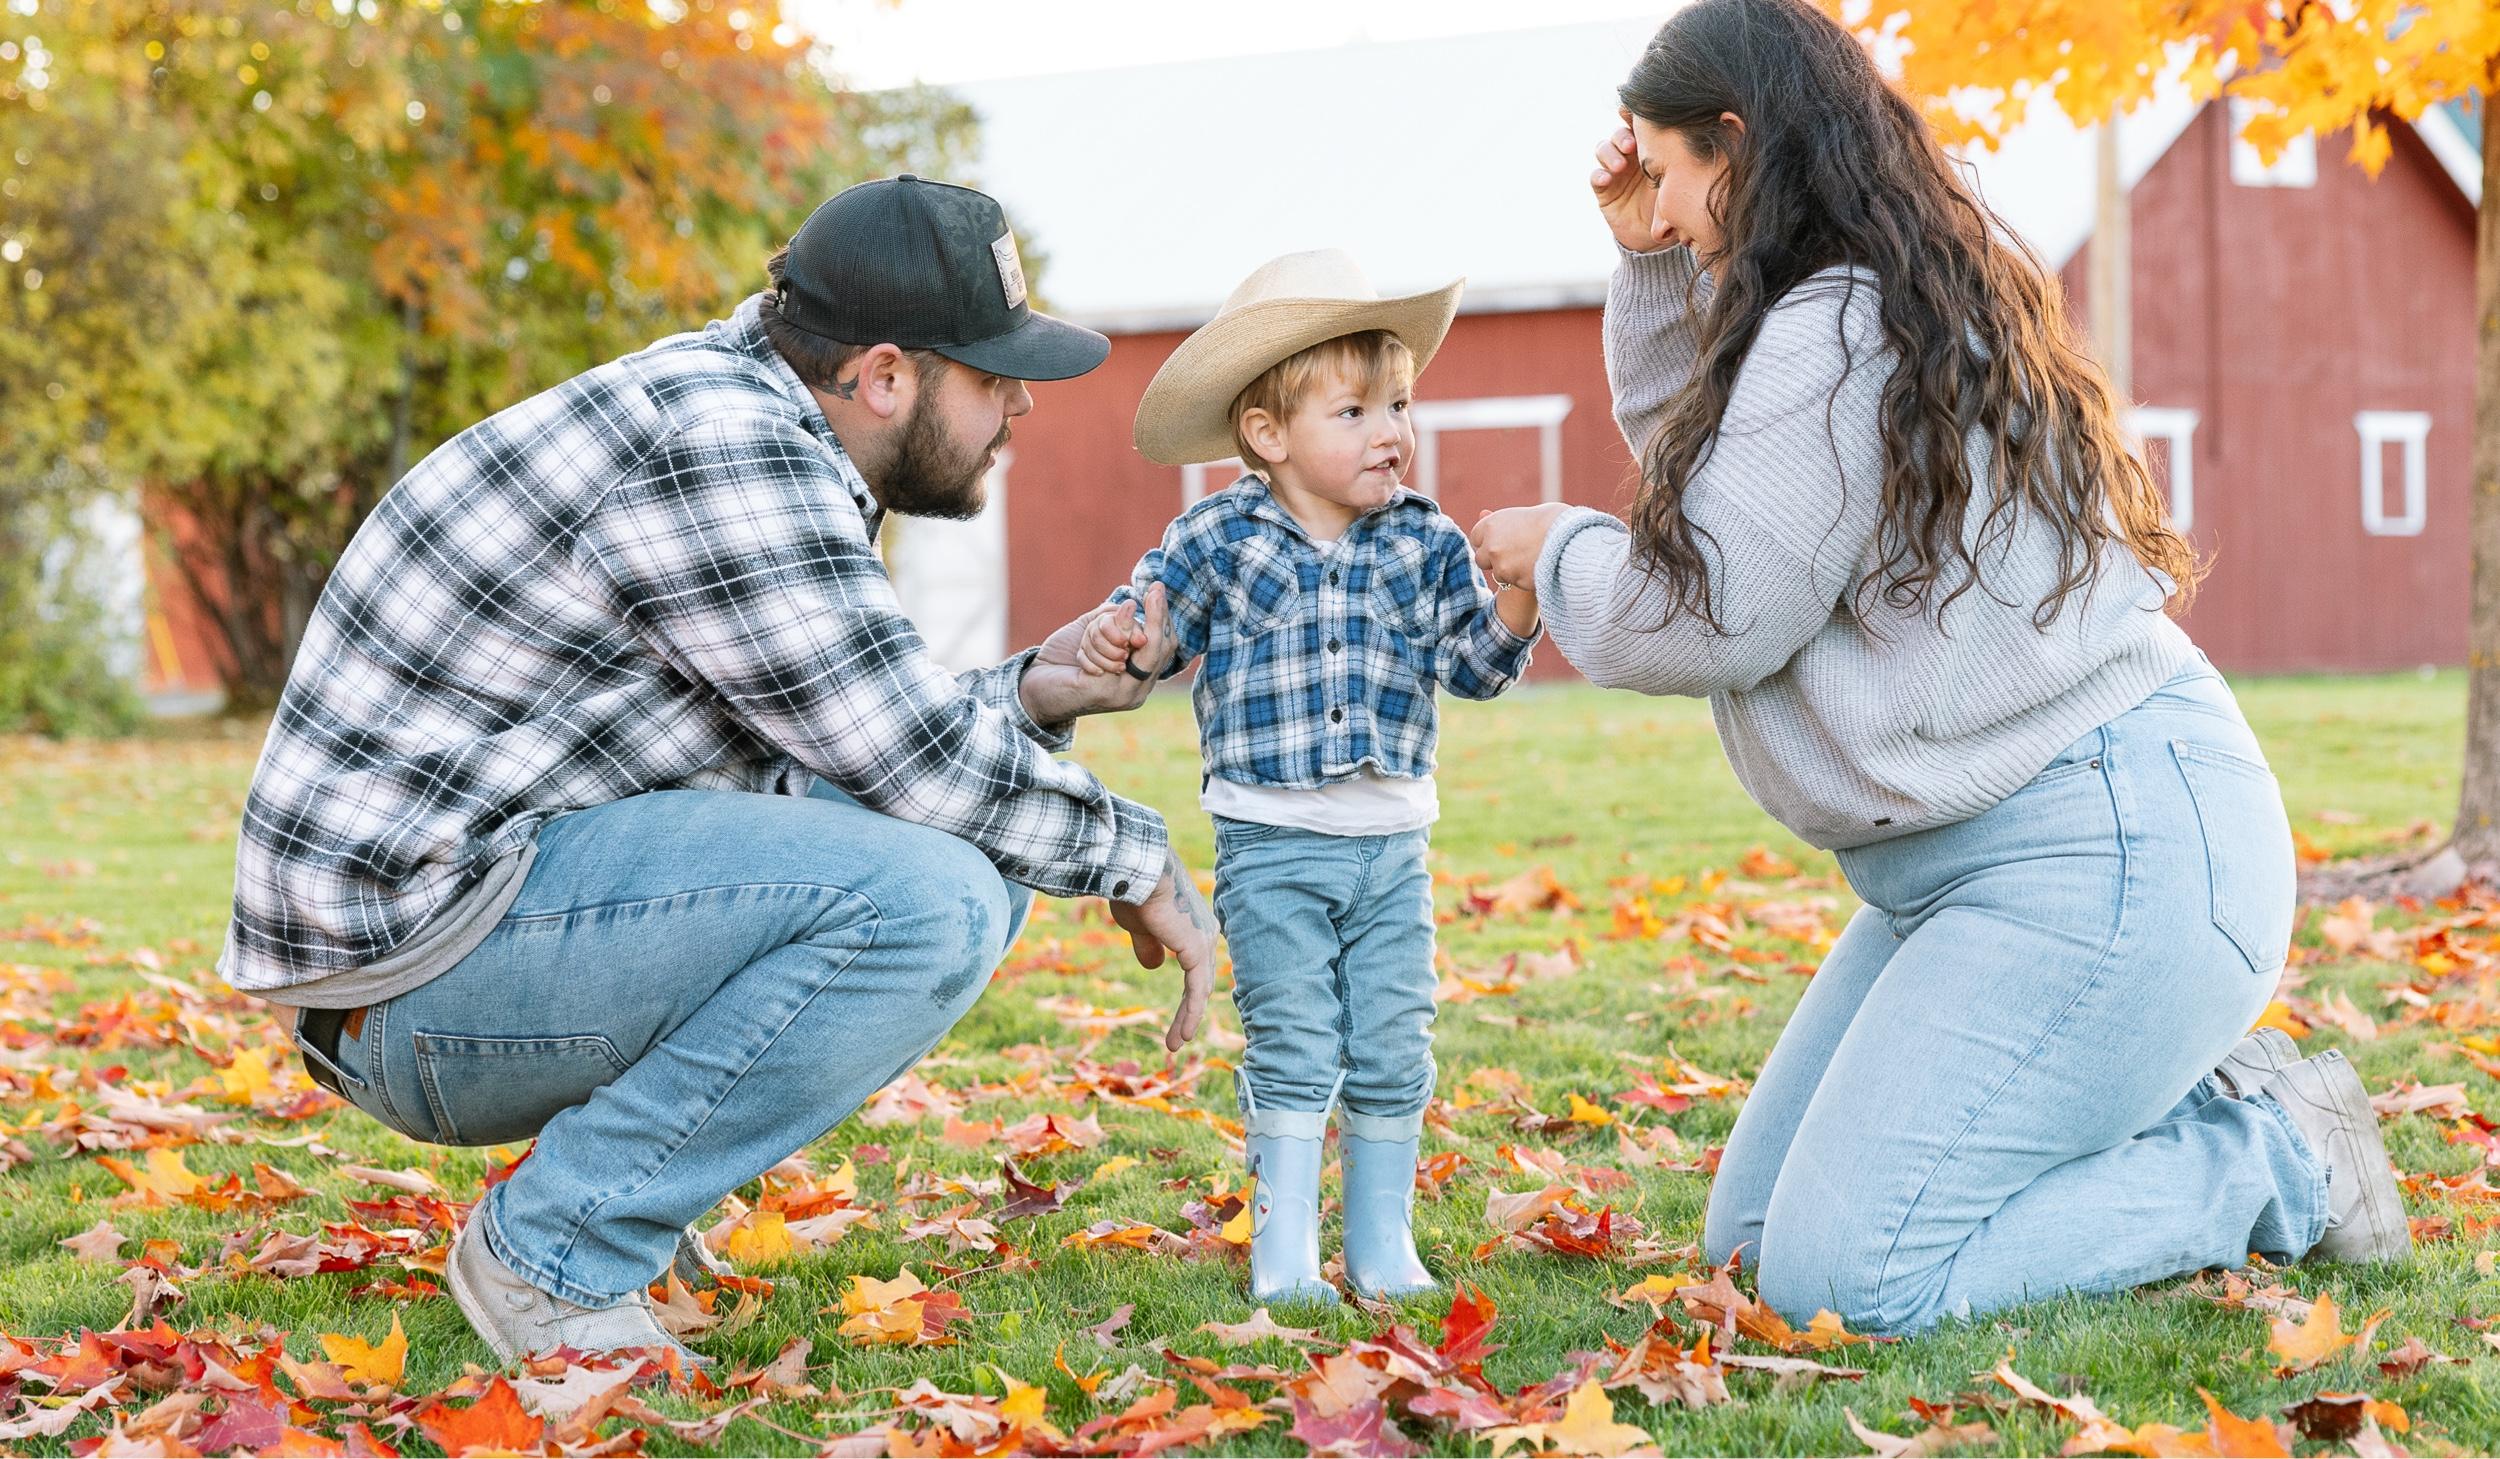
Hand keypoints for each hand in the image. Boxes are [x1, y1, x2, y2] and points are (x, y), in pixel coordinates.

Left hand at [1019, 584, 1186, 721]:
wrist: (1031, 690)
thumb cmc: (1061, 662)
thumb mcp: (1089, 633)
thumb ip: (1111, 620)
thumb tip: (1129, 606)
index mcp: (1138, 680)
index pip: (1165, 647)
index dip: (1162, 618)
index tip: (1157, 589)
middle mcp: (1136, 691)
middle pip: (1160, 648)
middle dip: (1156, 616)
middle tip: (1155, 590)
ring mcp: (1124, 695)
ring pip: (1137, 647)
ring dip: (1107, 633)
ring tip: (1084, 642)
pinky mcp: (1106, 693)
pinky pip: (1112, 653)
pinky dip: (1095, 644)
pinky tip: (1080, 651)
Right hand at [1104, 847, 1218, 1050]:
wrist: (1136, 871)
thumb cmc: (1133, 891)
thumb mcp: (1139, 925)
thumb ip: (1149, 945)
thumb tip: (1154, 966)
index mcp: (1194, 925)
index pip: (1195, 965)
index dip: (1187, 991)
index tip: (1178, 1012)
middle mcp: (1206, 933)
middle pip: (1200, 981)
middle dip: (1188, 1010)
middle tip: (1178, 1036)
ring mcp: (1204, 942)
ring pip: (1198, 990)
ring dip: (1186, 1019)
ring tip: (1175, 1044)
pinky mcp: (1196, 951)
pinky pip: (1196, 991)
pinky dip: (1190, 1015)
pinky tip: (1183, 1036)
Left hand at [1470, 502, 1571, 594]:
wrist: (1573, 537)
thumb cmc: (1552, 520)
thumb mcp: (1522, 515)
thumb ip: (1501, 521)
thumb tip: (1482, 514)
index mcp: (1490, 524)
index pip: (1476, 537)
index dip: (1490, 540)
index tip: (1504, 540)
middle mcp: (1492, 546)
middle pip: (1481, 559)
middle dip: (1495, 559)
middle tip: (1514, 554)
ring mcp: (1502, 566)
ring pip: (1498, 575)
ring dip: (1510, 571)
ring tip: (1532, 559)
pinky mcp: (1515, 582)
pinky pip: (1516, 584)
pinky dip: (1525, 579)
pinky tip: (1540, 567)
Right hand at [1593, 111, 1670, 252]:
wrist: (1657, 236)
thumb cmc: (1672, 203)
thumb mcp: (1679, 180)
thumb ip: (1681, 161)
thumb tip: (1705, 136)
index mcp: (1648, 148)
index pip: (1638, 125)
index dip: (1634, 115)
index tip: (1637, 113)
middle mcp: (1629, 155)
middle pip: (1618, 134)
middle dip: (1622, 136)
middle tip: (1631, 146)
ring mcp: (1615, 171)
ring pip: (1603, 149)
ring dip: (1609, 154)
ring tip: (1619, 166)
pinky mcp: (1604, 189)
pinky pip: (1596, 177)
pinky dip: (1599, 175)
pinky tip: (1607, 179)